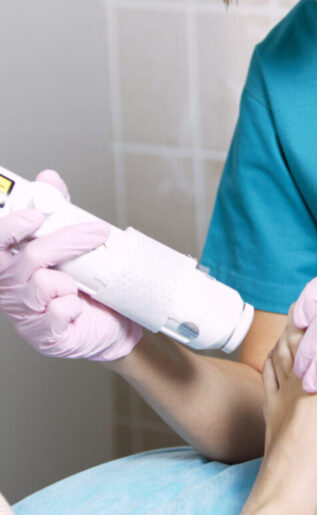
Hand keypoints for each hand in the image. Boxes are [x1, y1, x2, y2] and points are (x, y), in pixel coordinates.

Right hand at [0, 170, 141, 361]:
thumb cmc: (81, 285)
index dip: (8, 227)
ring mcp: (25, 314)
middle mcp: (10, 288)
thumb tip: (48, 178)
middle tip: (95, 232)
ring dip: (70, 280)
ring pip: (45, 283)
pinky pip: (60, 311)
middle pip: (29, 257)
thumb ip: (56, 211)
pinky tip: (76, 309)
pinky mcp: (44, 335)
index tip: (34, 215)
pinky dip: (74, 305)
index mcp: (8, 264)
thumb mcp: (68, 245)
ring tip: (78, 284)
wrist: (108, 326)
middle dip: (64, 241)